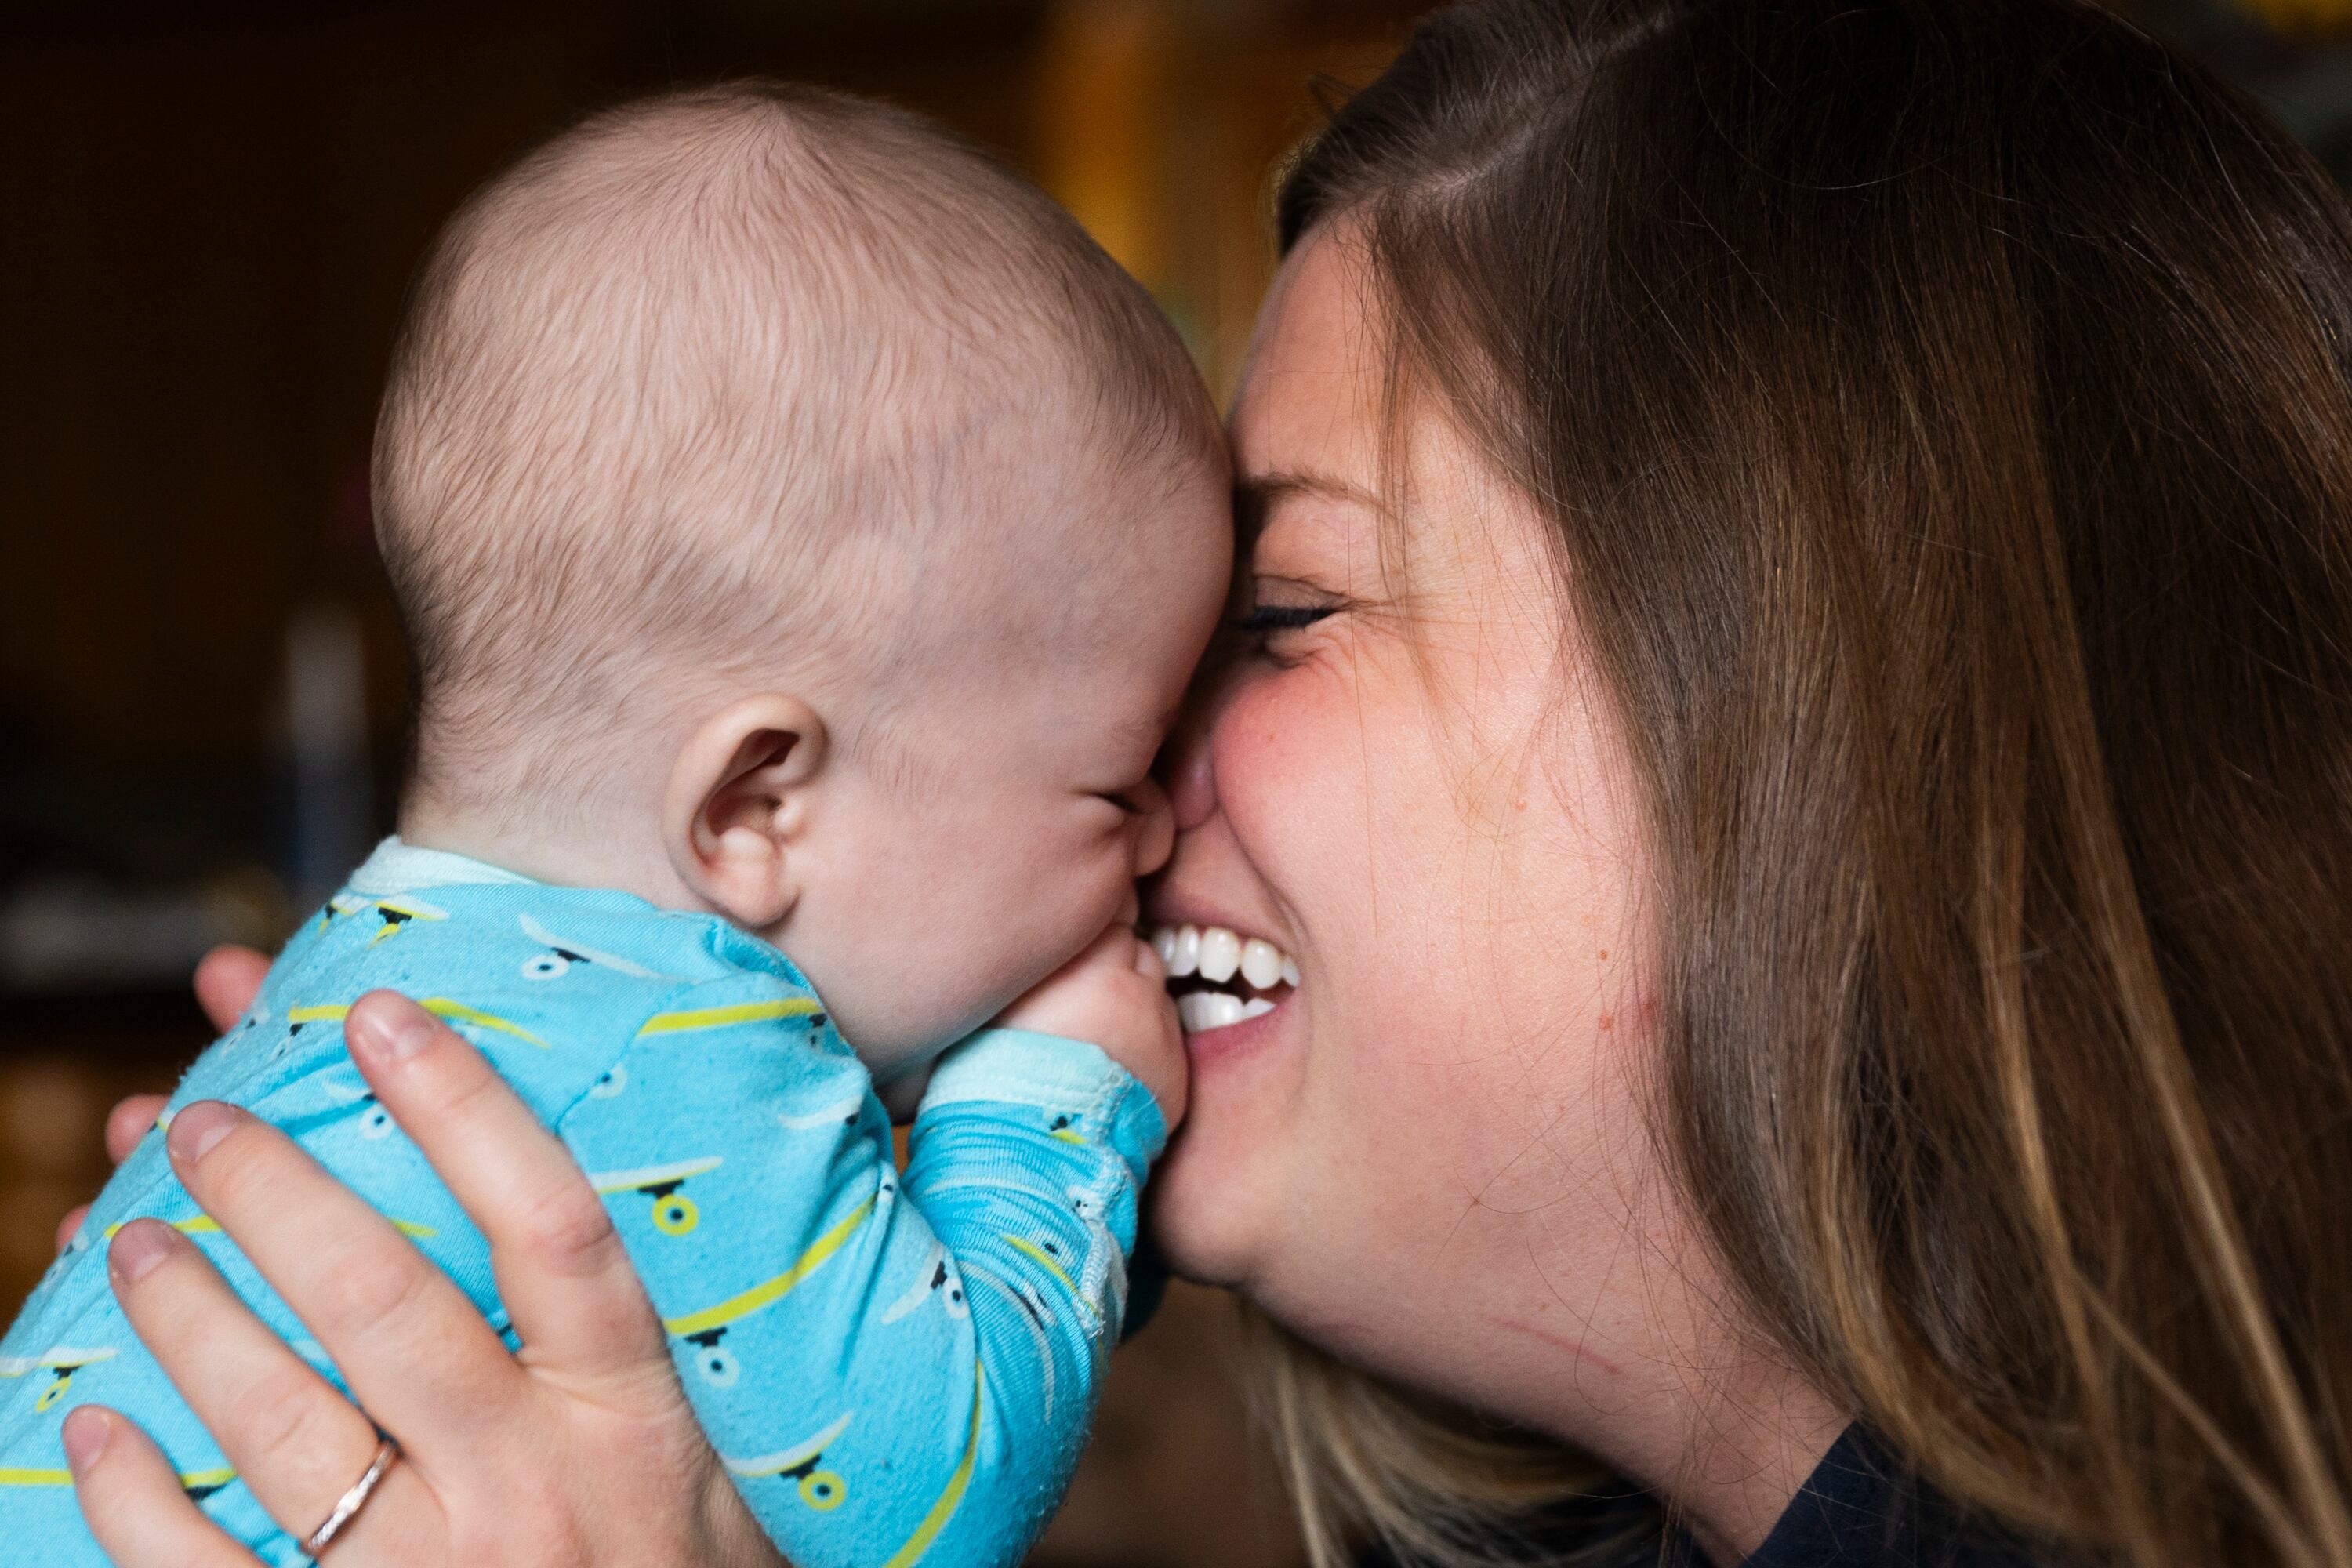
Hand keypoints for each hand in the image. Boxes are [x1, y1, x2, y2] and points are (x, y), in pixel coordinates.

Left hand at [61, 988, 779, 1567]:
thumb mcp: (691, 1446)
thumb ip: (617, 1326)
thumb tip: (544, 1184)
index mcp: (629, 1417)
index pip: (554, 1230)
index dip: (467, 1109)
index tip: (383, 1015)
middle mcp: (532, 1486)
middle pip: (388, 1308)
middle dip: (278, 1197)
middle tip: (203, 1119)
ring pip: (287, 1431)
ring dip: (191, 1321)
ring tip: (129, 1237)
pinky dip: (139, 1502)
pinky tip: (98, 1427)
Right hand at [996, 908, 1186, 1125]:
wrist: (1025, 1155)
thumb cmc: (987, 1078)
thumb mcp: (989, 1004)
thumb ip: (1025, 965)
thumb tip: (1034, 945)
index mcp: (1074, 960)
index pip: (1102, 916)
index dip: (1086, 940)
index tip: (1071, 959)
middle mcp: (1123, 982)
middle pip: (1134, 948)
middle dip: (1115, 967)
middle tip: (1081, 1005)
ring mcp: (1157, 1026)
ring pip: (1156, 992)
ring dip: (1135, 1005)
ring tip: (1096, 1044)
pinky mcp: (1178, 1069)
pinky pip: (1169, 1042)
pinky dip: (1149, 1050)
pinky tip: (1114, 1075)